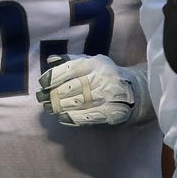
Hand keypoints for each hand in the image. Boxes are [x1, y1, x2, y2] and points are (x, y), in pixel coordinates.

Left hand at [36, 54, 151, 125]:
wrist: (135, 91)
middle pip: (73, 87)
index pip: (71, 68)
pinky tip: (62, 117)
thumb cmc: (106, 75)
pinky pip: (89, 116)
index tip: (42, 82)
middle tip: (41, 98)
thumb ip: (71, 61)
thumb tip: (50, 60)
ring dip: (60, 107)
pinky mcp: (112, 112)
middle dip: (53, 94)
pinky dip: (73, 118)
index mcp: (96, 64)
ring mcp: (108, 96)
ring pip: (78, 102)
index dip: (54, 76)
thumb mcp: (92, 62)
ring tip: (48, 108)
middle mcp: (103, 78)